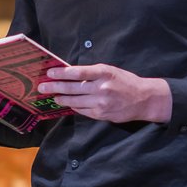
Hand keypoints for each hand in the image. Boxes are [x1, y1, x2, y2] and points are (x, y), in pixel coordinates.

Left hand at [39, 64, 171, 123]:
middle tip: (42, 86)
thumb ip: (93, 73)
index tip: (50, 72)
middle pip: (72, 88)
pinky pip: (82, 110)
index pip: (78, 72)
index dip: (62, 73)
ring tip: (53, 96)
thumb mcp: (111, 71)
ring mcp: (101, 103)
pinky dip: (73, 106)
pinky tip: (67, 103)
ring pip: (74, 101)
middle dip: (55, 87)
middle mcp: (102, 88)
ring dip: (61, 98)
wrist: (144, 99)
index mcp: (104, 73)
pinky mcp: (101, 114)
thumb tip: (71, 74)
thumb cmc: (126, 82)